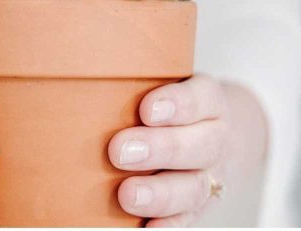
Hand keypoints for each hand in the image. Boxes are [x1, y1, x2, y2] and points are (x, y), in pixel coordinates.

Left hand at [108, 75, 267, 226]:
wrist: (208, 133)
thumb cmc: (169, 107)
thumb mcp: (164, 84)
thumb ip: (137, 85)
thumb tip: (85, 89)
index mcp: (208, 101)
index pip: (201, 98)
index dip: (177, 104)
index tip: (146, 110)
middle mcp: (215, 138)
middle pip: (200, 146)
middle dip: (161, 149)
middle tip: (119, 151)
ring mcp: (209, 175)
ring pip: (193, 188)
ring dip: (160, 194)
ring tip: (127, 195)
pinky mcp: (197, 206)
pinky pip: (188, 219)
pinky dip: (169, 225)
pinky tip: (146, 227)